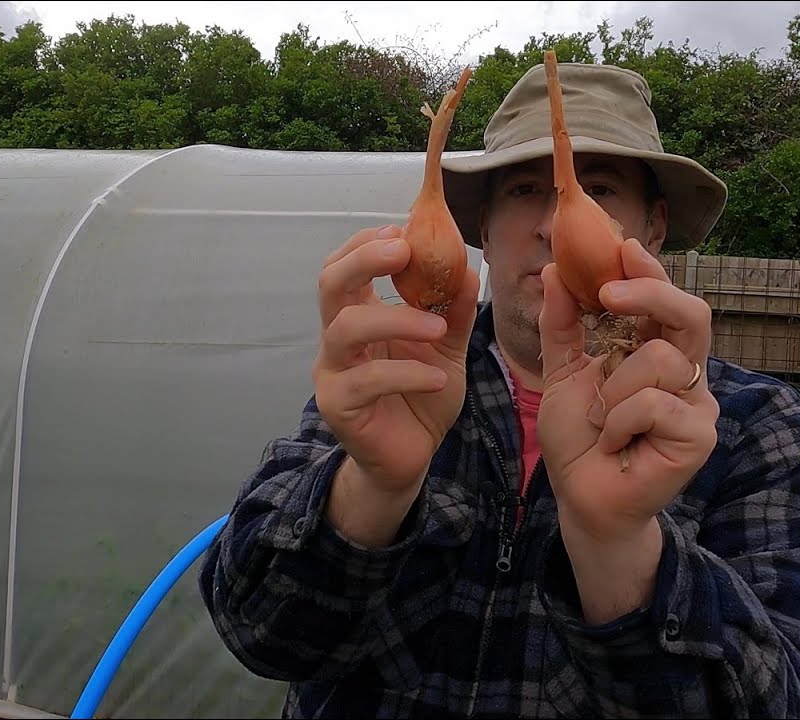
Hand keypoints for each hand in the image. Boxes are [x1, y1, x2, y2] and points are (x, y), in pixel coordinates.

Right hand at [313, 224, 478, 497]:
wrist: (410, 457)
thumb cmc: (421, 397)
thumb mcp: (446, 349)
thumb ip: (453, 312)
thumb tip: (469, 270)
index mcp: (357, 316)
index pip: (344, 265)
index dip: (366, 242)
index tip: (403, 229)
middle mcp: (336, 338)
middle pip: (330, 283)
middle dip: (365, 258)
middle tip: (404, 250)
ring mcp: (332, 372)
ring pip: (347, 328)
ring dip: (397, 319)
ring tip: (439, 329)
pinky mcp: (338, 406)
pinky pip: (367, 380)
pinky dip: (408, 372)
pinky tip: (438, 378)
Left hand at [537, 238, 719, 544]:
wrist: (582, 498)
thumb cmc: (579, 440)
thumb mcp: (562, 373)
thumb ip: (563, 325)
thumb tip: (552, 270)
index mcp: (656, 351)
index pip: (664, 300)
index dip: (650, 271)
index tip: (622, 247)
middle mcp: (685, 372)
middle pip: (691, 313)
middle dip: (651, 293)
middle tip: (608, 292)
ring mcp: (698, 404)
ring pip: (660, 360)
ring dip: (614, 388)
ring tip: (603, 420)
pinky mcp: (700, 435)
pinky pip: (655, 403)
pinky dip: (620, 421)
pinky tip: (616, 443)